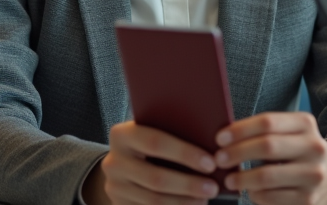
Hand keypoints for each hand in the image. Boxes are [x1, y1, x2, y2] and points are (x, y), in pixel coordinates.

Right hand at [84, 120, 220, 204]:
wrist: (123, 161)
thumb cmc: (150, 141)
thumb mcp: (155, 130)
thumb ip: (174, 132)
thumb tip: (212, 147)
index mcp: (122, 134)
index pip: (156, 142)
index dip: (185, 154)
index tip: (211, 163)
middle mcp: (113, 161)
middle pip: (155, 177)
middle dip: (188, 184)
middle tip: (213, 188)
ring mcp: (114, 186)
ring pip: (153, 199)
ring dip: (183, 201)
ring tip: (205, 198)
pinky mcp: (118, 204)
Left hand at [214, 111, 326, 204]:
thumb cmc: (299, 151)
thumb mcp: (292, 133)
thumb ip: (266, 131)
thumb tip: (225, 138)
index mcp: (306, 124)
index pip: (268, 122)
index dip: (240, 130)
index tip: (220, 138)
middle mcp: (313, 147)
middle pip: (267, 146)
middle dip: (237, 153)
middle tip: (219, 159)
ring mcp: (313, 175)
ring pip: (266, 176)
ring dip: (241, 178)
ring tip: (228, 179)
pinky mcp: (308, 200)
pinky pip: (270, 198)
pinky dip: (254, 194)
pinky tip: (249, 191)